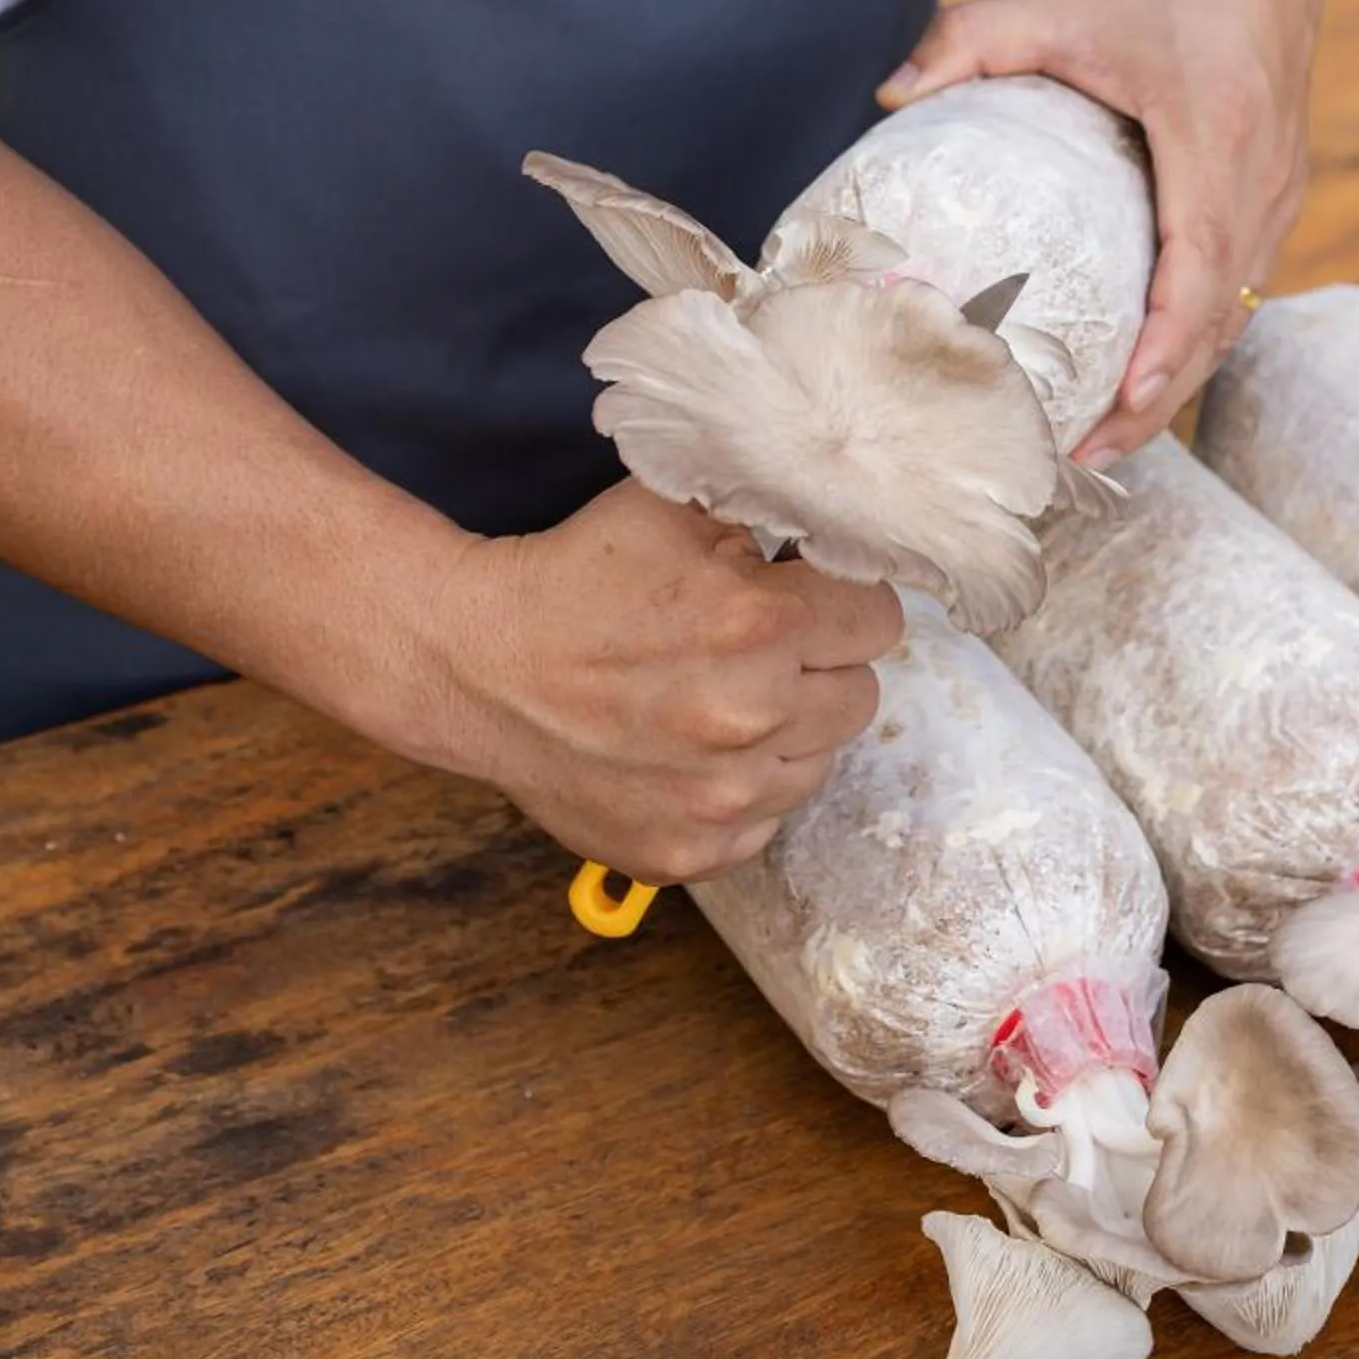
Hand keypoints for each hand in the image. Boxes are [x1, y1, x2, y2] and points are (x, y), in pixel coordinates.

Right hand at [413, 480, 901, 885]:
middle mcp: (752, 719)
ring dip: (786, 731)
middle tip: (757, 648)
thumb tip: (838, 515)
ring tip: (717, 699)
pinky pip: (765, 823)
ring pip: (819, 762)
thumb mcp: (673, 504)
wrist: (479, 665)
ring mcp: (721, 800)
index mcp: (759, 624)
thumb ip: (767, 505)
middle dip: (819, 664)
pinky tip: (689, 752)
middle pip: (861, 695)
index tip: (803, 596)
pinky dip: (740, 791)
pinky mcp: (690, 854)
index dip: (842, 599)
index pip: (879, 620)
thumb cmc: (579, 575)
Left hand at [879, 0, 1319, 459]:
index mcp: (1216, 134)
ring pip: (1235, 317)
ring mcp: (1283, 197)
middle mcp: (1265, 179)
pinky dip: (1194, 342)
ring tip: (1103, 438)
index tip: (1121, 404)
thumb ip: (970, 39)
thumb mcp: (1062, 2)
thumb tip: (884, 96)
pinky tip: (1138, 377)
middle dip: (1160, 399)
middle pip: (1219, 320)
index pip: (1198, 267)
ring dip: (1178, 382)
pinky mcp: (1281, 204)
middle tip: (1085, 456)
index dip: (1166, 348)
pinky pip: (1240, 292)